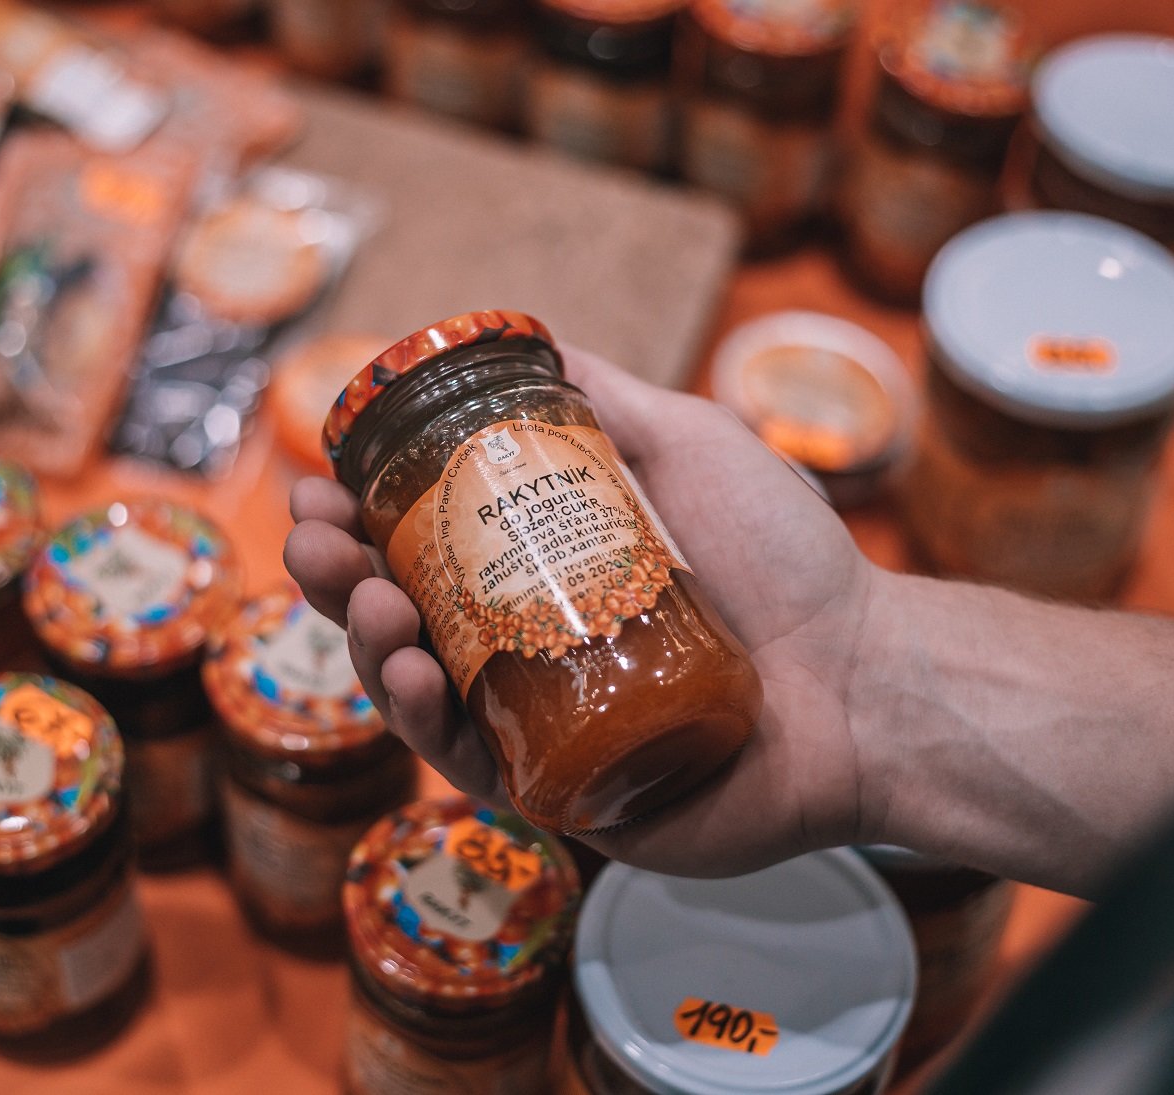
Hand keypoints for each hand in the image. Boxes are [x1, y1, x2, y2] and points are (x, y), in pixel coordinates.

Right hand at [285, 347, 880, 877]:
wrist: (865, 678)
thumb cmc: (788, 560)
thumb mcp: (690, 442)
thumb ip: (607, 399)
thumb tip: (526, 336)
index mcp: (550, 570)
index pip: (429, 541)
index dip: (361, 513)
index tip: (320, 481)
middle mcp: (532, 645)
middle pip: (404, 612)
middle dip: (336, 574)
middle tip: (308, 538)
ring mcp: (540, 721)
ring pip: (418, 690)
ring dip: (365, 640)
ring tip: (362, 597)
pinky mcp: (560, 791)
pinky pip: (468, 762)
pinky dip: (423, 720)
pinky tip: (409, 669)